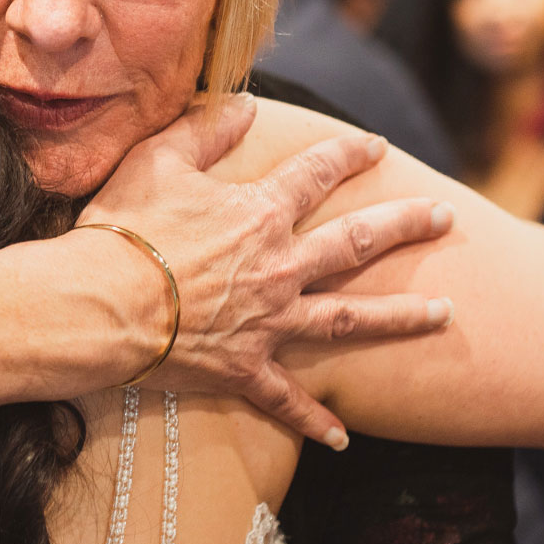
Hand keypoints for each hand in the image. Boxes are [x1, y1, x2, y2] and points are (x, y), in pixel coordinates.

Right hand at [78, 93, 453, 446]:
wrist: (97, 307)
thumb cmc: (121, 231)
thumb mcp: (157, 161)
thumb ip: (206, 129)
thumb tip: (245, 105)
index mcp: (259, 214)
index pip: (316, 174)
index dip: (349, 155)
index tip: (376, 146)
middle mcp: (278, 268)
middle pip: (357, 243)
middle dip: (406, 226)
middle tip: (445, 218)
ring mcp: (269, 323)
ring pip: (350, 320)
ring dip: (402, 317)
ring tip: (445, 313)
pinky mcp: (245, 369)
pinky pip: (289, 400)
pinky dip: (316, 421)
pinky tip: (344, 438)